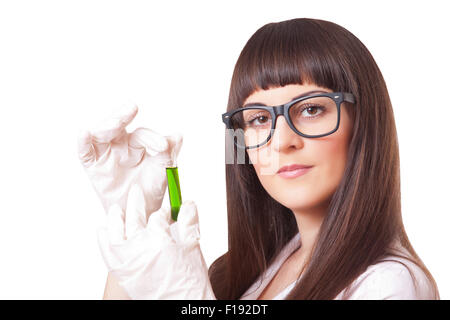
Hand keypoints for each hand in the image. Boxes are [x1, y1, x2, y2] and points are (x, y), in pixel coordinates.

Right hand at [77, 104, 181, 216]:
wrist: (136, 213)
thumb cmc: (149, 190)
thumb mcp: (163, 172)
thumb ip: (169, 154)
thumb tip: (178, 136)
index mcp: (138, 143)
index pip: (142, 135)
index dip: (152, 138)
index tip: (163, 146)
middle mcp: (120, 144)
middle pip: (118, 125)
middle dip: (123, 115)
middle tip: (132, 107)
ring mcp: (105, 154)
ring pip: (101, 134)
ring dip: (108, 126)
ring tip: (116, 123)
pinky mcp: (92, 166)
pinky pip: (85, 152)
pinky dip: (83, 142)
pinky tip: (85, 133)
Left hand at [97, 184, 215, 299]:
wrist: (181, 307)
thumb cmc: (189, 282)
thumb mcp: (192, 248)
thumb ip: (189, 223)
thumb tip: (189, 203)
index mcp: (158, 240)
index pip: (158, 216)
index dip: (165, 210)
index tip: (169, 208)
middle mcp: (138, 248)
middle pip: (134, 218)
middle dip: (137, 202)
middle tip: (137, 191)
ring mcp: (126, 261)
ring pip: (115, 231)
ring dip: (115, 218)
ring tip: (116, 208)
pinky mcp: (120, 273)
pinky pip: (106, 252)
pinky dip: (103, 239)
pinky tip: (103, 230)